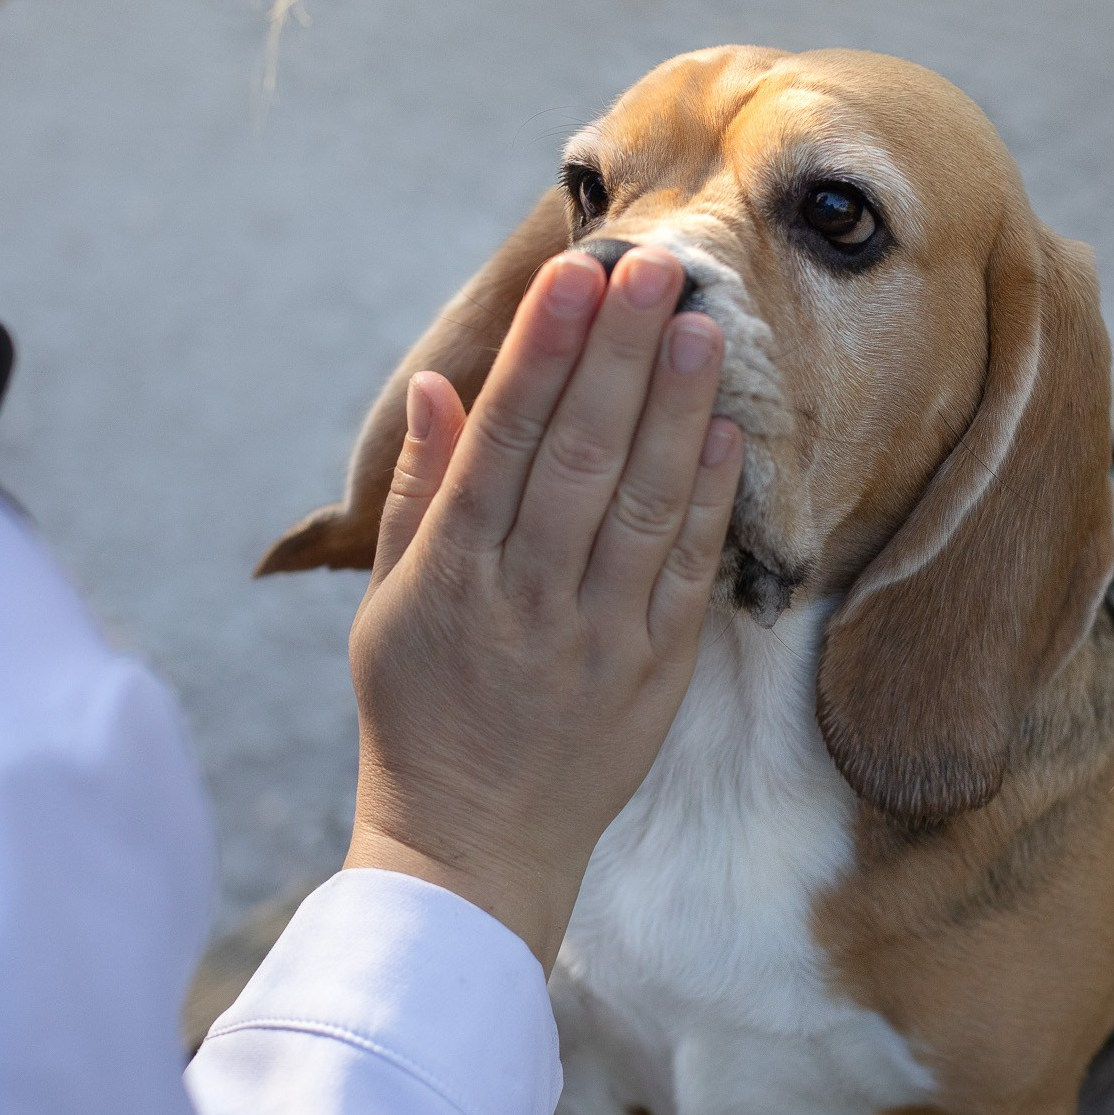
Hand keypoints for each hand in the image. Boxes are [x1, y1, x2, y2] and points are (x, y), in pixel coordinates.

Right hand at [342, 247, 743, 964]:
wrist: (469, 851)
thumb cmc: (417, 715)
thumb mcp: (385, 603)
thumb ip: (417, 491)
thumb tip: (440, 384)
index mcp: (451, 573)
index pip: (504, 438)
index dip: (542, 352)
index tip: (574, 275)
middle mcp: (526, 597)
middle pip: (582, 453)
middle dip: (620, 351)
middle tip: (655, 263)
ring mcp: (596, 637)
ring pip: (643, 501)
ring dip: (676, 407)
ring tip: (701, 322)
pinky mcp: (652, 674)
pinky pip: (688, 572)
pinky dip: (708, 499)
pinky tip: (727, 430)